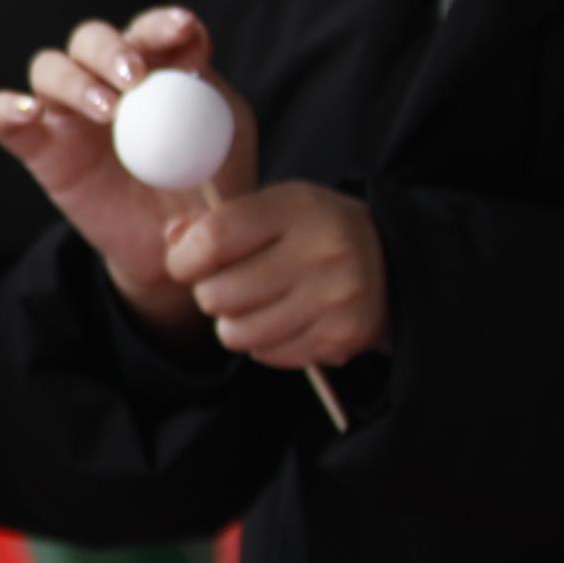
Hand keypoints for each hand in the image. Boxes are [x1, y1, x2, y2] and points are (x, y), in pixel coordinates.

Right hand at [0, 6, 249, 334]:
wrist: (173, 249)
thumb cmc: (206, 188)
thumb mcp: (224, 145)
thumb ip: (212, 103)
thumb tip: (197, 69)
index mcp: (155, 69)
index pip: (150, 30)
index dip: (162, 23)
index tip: (183, 29)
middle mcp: (105, 80)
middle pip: (91, 38)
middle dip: (111, 49)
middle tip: (134, 77)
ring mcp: (67, 112)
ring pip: (49, 67)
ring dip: (74, 80)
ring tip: (106, 111)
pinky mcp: (39, 147)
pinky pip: (3, 118)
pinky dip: (7, 108)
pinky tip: (27, 113)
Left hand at [164, 180, 390, 370]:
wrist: (391, 264)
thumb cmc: (311, 232)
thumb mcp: (270, 209)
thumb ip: (215, 222)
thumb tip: (172, 239)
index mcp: (297, 208)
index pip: (214, 239)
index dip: (183, 259)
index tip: (183, 264)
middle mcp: (321, 252)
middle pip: (218, 294)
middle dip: (209, 294)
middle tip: (227, 285)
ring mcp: (335, 298)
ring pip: (237, 332)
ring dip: (232, 323)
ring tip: (253, 304)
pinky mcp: (341, 337)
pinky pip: (266, 354)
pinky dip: (263, 343)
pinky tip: (283, 320)